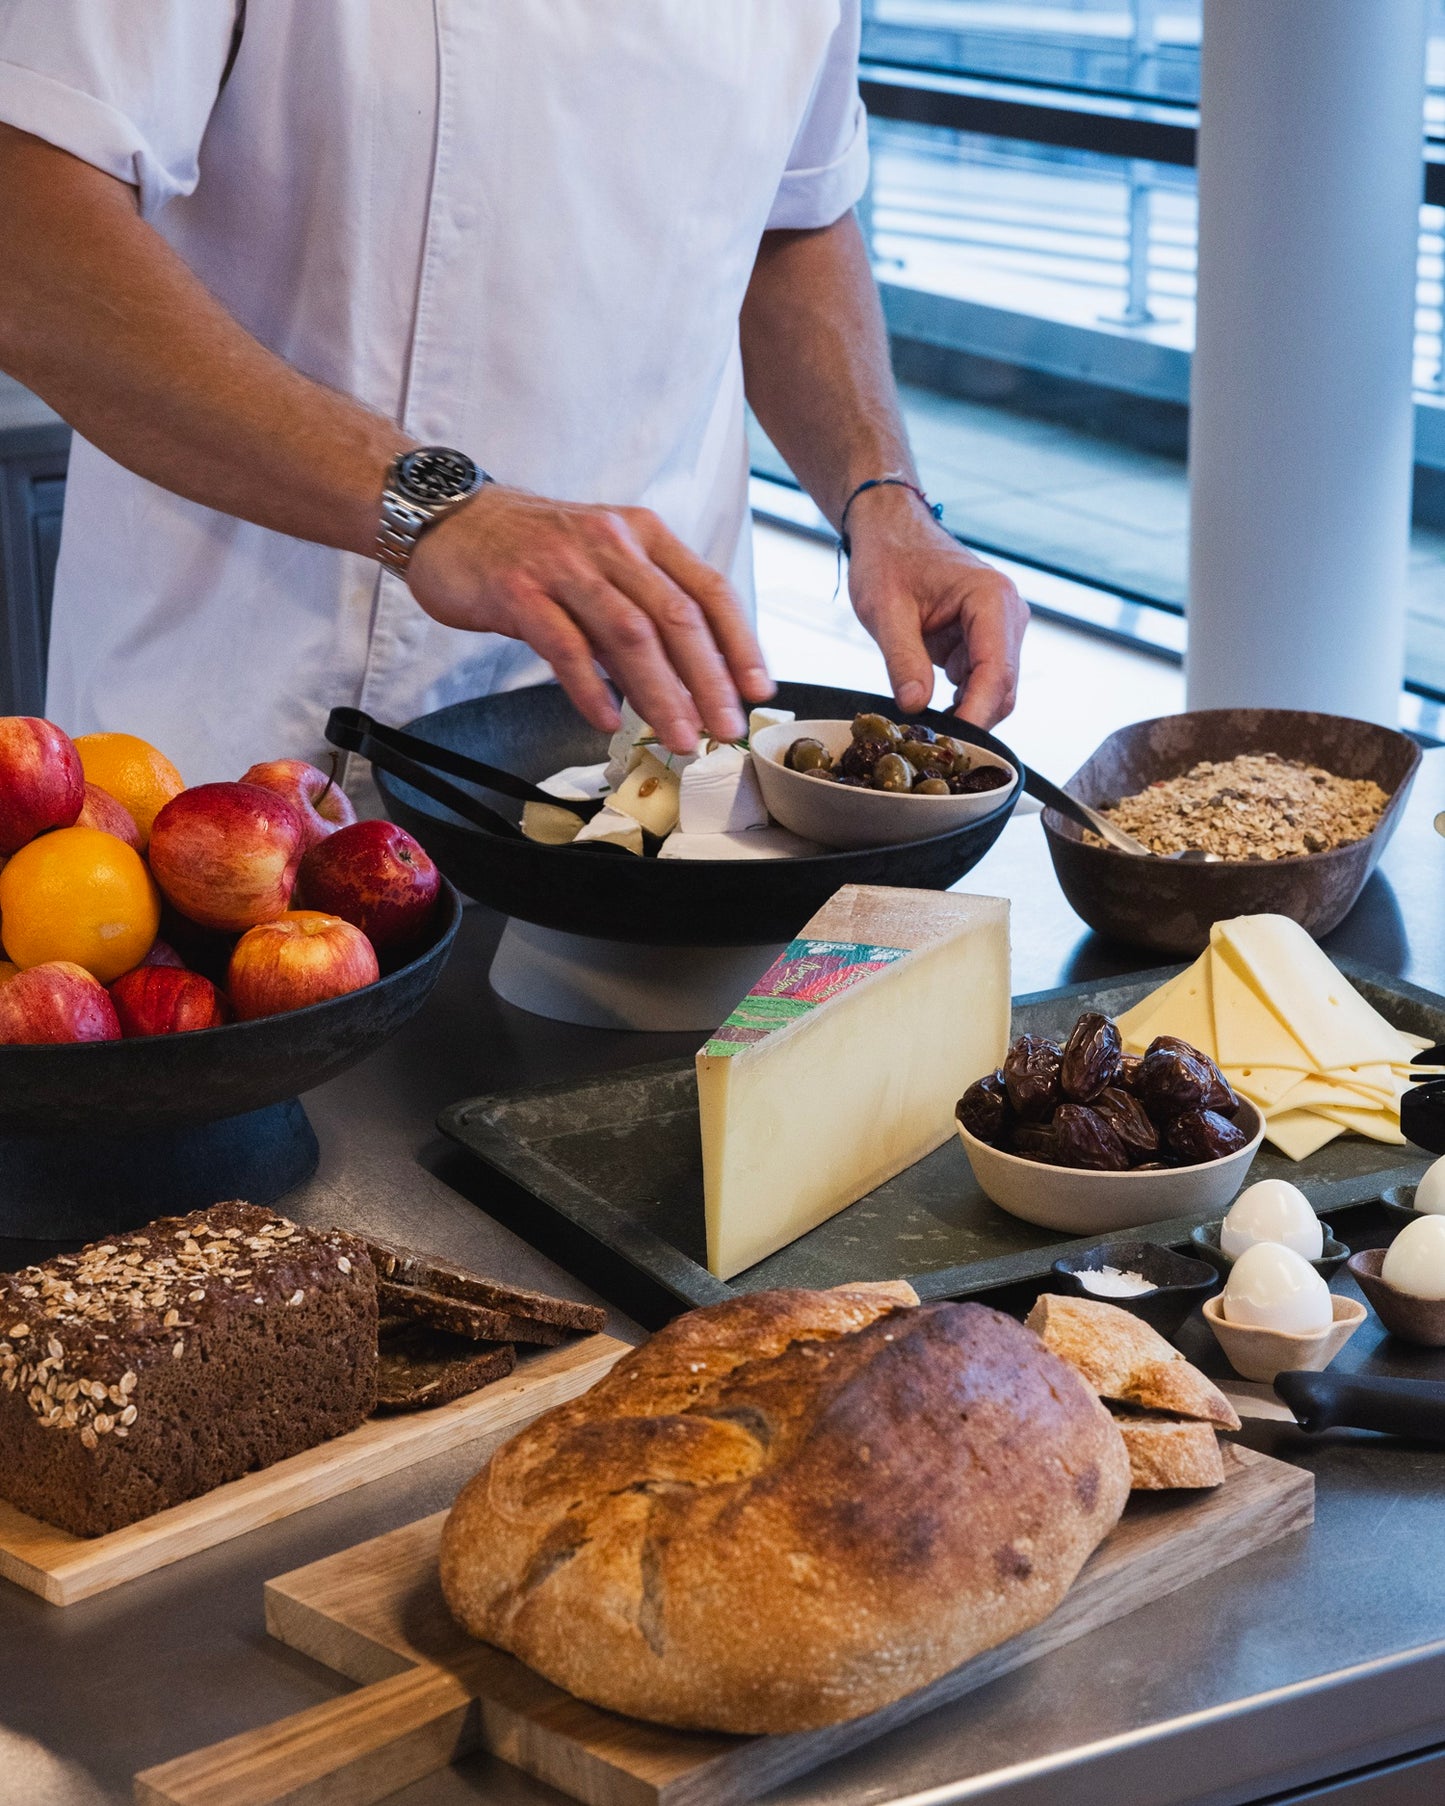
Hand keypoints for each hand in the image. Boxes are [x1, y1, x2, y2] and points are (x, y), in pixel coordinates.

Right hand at [406, 485, 773, 753]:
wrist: (447, 518)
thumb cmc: (530, 550)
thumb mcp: (600, 565)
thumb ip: (640, 612)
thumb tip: (685, 678)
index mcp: (643, 534)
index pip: (708, 589)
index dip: (740, 642)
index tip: (758, 690)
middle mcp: (611, 542)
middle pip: (676, 616)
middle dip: (709, 680)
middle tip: (725, 728)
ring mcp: (564, 564)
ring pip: (629, 633)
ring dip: (661, 692)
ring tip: (680, 736)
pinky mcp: (518, 589)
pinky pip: (565, 645)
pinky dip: (591, 687)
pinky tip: (606, 720)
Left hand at [845, 486, 1028, 727]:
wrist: (890, 531)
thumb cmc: (888, 557)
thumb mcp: (885, 609)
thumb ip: (902, 658)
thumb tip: (915, 706)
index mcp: (992, 599)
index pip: (996, 672)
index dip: (977, 714)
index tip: (952, 743)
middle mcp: (1007, 615)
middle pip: (1002, 688)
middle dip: (971, 720)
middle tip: (931, 747)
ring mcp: (1000, 631)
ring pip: (994, 691)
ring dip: (964, 713)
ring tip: (925, 731)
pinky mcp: (984, 643)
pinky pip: (979, 684)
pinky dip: (958, 703)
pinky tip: (930, 712)